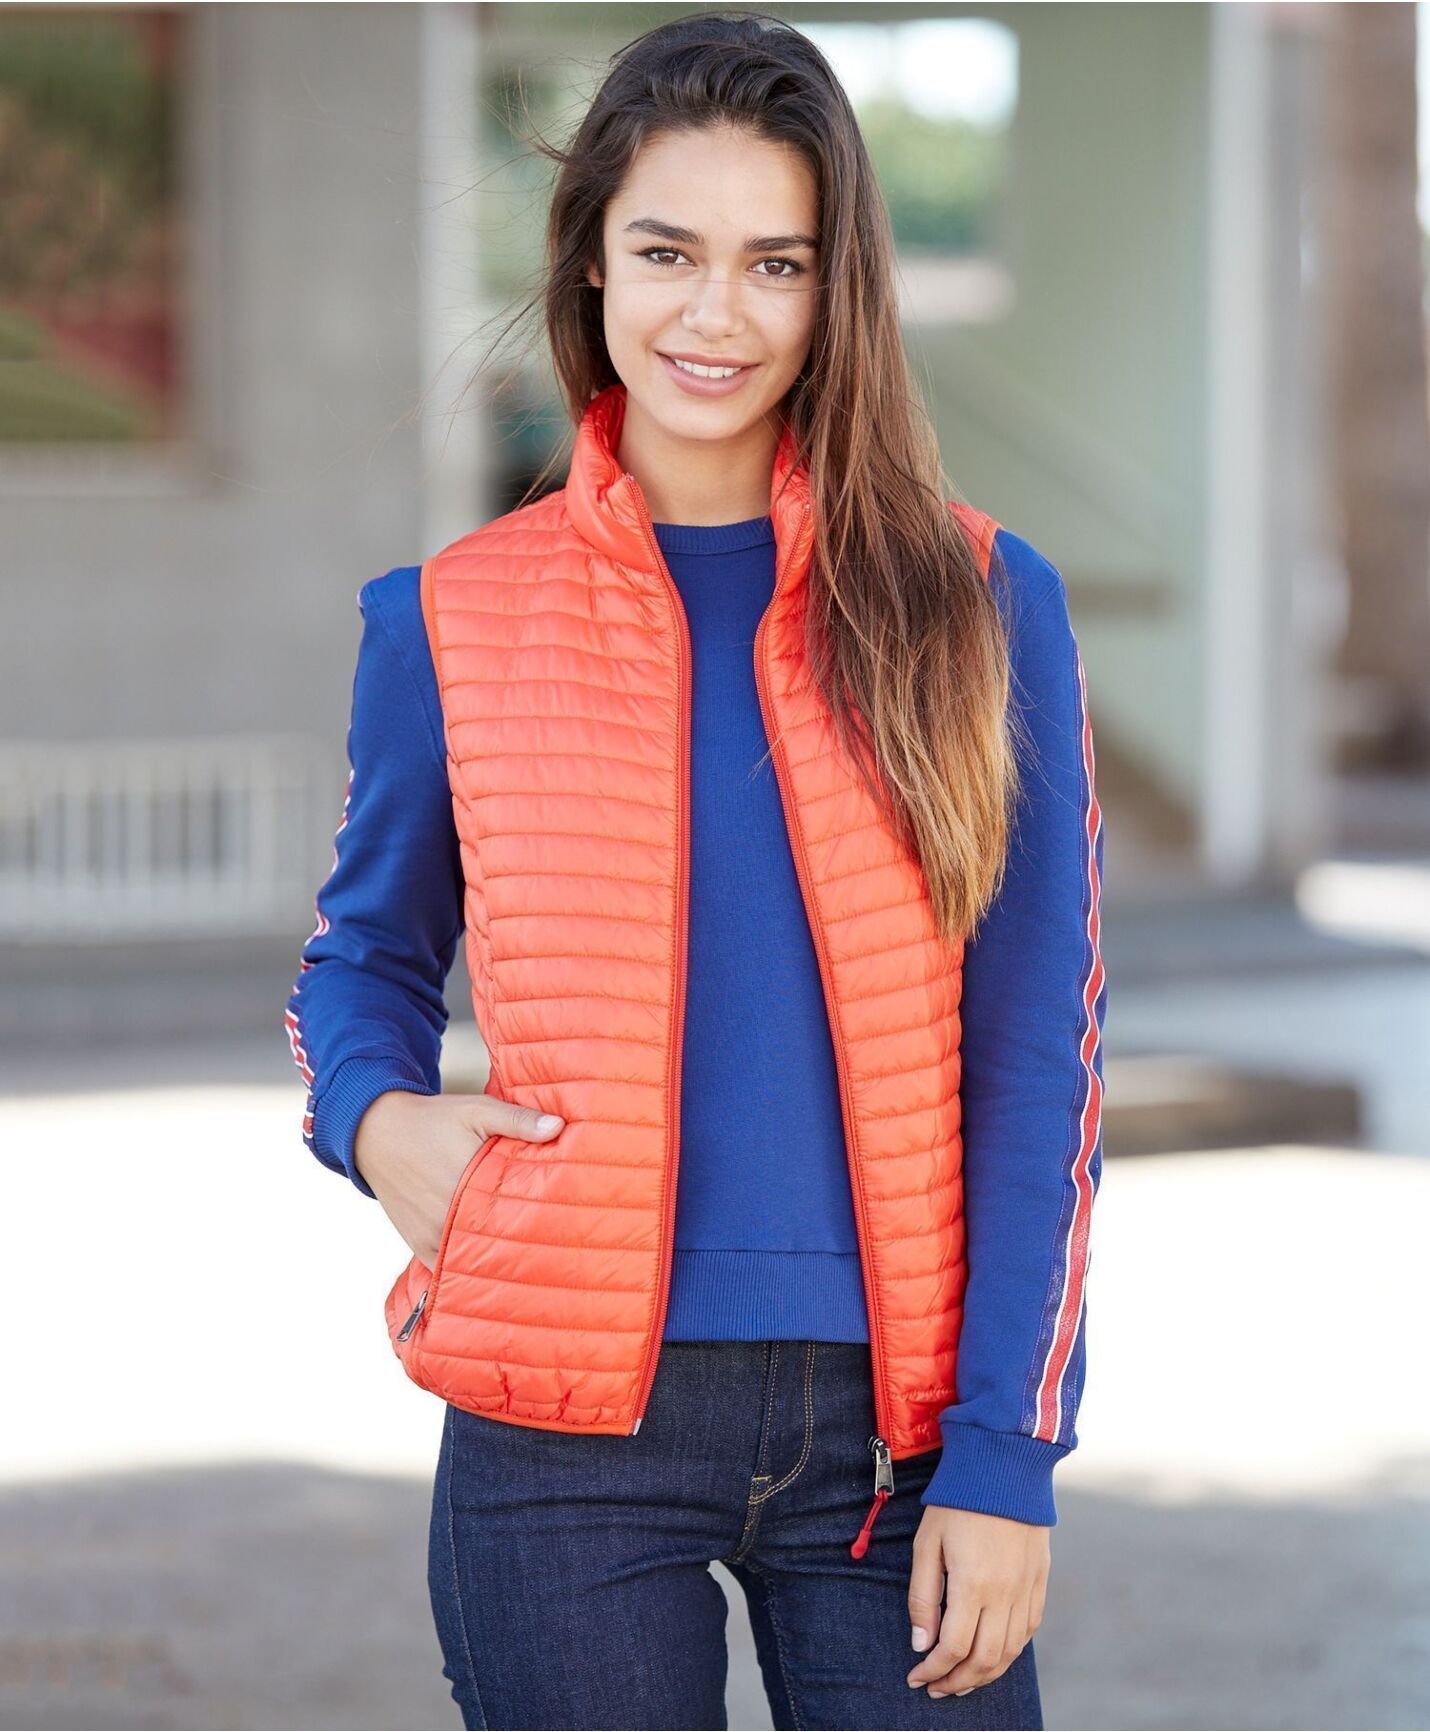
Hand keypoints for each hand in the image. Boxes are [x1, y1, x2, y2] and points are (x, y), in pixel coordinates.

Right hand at [353, 1090, 564, 1269]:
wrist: (378, 1132)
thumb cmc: (431, 1120)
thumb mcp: (478, 1110)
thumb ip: (518, 1120)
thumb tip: (558, 1127)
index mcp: (468, 1182)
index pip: (515, 1214)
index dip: (539, 1220)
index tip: (561, 1225)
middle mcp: (447, 1215)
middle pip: (495, 1240)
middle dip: (520, 1241)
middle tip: (550, 1246)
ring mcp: (431, 1234)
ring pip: (472, 1257)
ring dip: (495, 1256)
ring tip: (524, 1257)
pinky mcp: (418, 1244)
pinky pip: (447, 1266)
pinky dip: (466, 1267)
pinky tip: (488, 1266)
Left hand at [905, 1506, 1048, 1697]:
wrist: (1004, 1465)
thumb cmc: (958, 1501)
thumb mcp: (927, 1544)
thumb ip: (923, 1597)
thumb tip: (921, 1644)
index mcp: (974, 1585)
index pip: (954, 1648)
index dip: (933, 1670)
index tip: (916, 1676)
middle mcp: (1006, 1594)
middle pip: (985, 1661)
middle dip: (957, 1682)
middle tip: (936, 1689)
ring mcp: (1027, 1589)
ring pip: (1010, 1653)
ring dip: (984, 1676)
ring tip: (960, 1682)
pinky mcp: (1040, 1581)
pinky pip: (1028, 1631)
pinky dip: (1009, 1653)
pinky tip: (992, 1656)